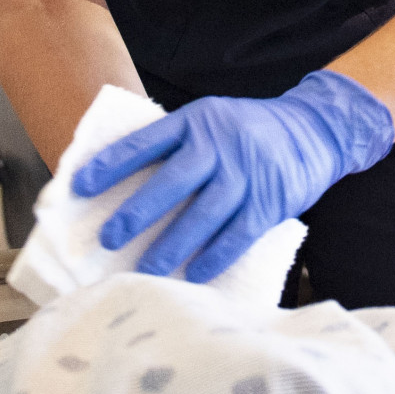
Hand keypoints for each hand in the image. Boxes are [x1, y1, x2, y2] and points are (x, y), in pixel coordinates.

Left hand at [70, 71, 394, 283]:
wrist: (315, 129)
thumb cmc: (250, 130)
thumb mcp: (212, 119)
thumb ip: (178, 143)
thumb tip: (124, 180)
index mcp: (197, 122)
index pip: (146, 142)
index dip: (111, 164)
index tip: (79, 186)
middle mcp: (219, 146)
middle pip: (171, 182)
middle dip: (136, 212)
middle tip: (108, 238)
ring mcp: (245, 175)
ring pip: (202, 215)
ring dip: (170, 246)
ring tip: (144, 271)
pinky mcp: (269, 202)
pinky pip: (237, 235)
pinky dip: (214, 256)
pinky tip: (194, 274)